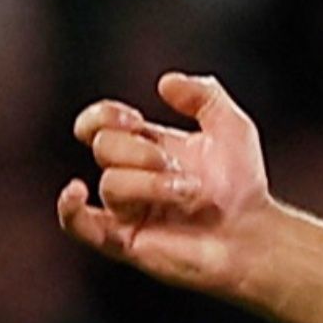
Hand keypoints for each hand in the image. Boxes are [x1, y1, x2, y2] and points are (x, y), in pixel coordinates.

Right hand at [57, 73, 272, 299]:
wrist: (254, 234)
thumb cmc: (243, 185)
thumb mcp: (232, 127)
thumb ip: (204, 96)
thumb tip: (164, 81)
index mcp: (146, 146)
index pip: (100, 124)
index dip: (104, 115)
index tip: (135, 120)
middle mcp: (130, 175)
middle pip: (104, 146)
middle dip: (141, 151)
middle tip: (177, 166)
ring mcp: (125, 209)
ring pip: (110, 183)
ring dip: (151, 183)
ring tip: (191, 192)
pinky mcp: (123, 240)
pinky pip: (79, 226)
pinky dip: (69, 209)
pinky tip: (75, 191)